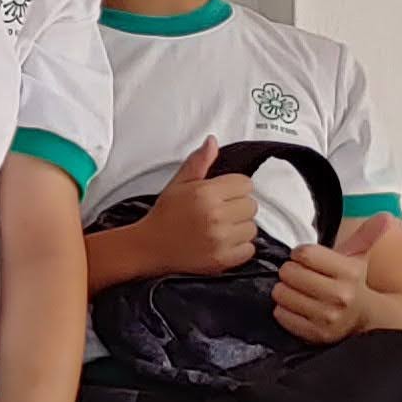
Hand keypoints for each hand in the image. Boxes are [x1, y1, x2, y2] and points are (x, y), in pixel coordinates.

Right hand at [145, 138, 259, 276]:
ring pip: (252, 228)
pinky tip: (222, 242)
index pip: (245, 183)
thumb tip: (212, 142)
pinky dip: (239, 247)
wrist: (150, 247)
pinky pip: (249, 249)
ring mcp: (220, 239)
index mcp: (205, 193)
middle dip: (238, 207)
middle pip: (251, 205)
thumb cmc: (164, 216)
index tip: (222, 195)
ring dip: (240, 228)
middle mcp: (215, 216)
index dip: (234, 188)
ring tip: (220, 228)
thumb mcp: (178, 184)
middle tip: (219, 212)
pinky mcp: (223, 259)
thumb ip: (198, 162)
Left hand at [272, 216, 401, 343]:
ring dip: (284, 290)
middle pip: (289, 273)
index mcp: (350, 272)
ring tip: (299, 291)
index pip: (304, 254)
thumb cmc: (353, 284)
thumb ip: (366, 235)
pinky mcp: (315, 334)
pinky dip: (284, 310)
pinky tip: (298, 307)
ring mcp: (327, 317)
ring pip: (281, 294)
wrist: (364, 319)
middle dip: (290, 271)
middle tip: (301, 275)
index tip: (306, 259)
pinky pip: (281, 315)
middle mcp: (340, 296)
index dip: (300, 254)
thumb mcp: (359, 257)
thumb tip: (386, 216)